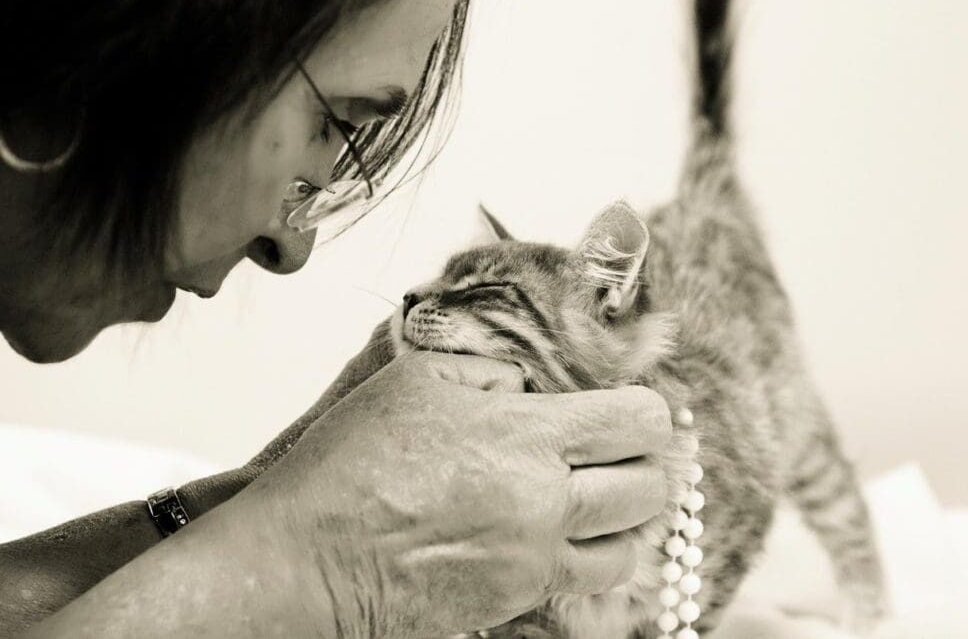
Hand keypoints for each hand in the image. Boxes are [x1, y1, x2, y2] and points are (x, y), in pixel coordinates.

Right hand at [240, 350, 671, 636]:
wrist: (308, 559)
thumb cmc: (351, 464)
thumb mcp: (417, 380)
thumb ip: (490, 374)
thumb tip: (530, 391)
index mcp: (525, 435)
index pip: (638, 421)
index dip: (647, 411)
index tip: (631, 410)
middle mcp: (545, 501)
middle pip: (650, 488)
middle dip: (643, 465)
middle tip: (615, 454)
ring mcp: (533, 560)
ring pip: (629, 549)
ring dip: (621, 522)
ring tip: (590, 501)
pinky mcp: (516, 602)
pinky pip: (582, 584)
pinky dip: (586, 559)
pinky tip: (553, 536)